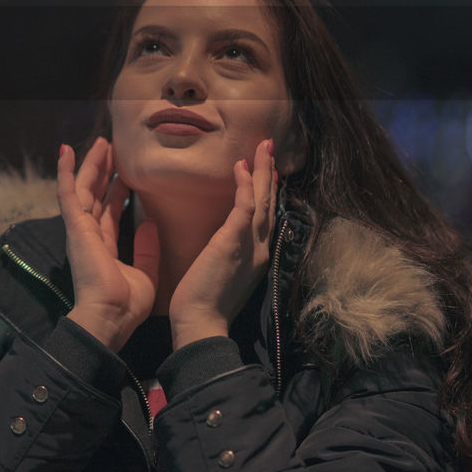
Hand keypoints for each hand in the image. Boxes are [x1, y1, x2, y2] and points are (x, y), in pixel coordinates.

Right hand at [57, 137, 158, 351]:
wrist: (110, 317)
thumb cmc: (126, 304)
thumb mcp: (145, 274)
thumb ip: (147, 250)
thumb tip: (149, 224)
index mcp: (103, 247)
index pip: (109, 213)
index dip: (116, 192)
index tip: (126, 175)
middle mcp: (89, 235)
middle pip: (94, 195)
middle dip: (103, 171)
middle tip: (112, 149)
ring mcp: (79, 229)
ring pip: (83, 188)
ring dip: (91, 164)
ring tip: (102, 143)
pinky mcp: (75, 225)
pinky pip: (68, 192)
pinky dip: (66, 171)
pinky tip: (67, 150)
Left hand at [169, 138, 277, 347]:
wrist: (201, 325)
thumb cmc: (203, 304)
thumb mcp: (220, 273)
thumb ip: (225, 254)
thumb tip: (220, 242)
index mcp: (255, 256)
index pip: (264, 216)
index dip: (265, 190)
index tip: (265, 169)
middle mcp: (259, 248)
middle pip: (268, 203)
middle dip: (269, 173)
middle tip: (269, 146)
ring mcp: (249, 245)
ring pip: (261, 200)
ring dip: (263, 170)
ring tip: (263, 146)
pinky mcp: (233, 242)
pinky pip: (244, 207)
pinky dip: (245, 185)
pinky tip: (242, 166)